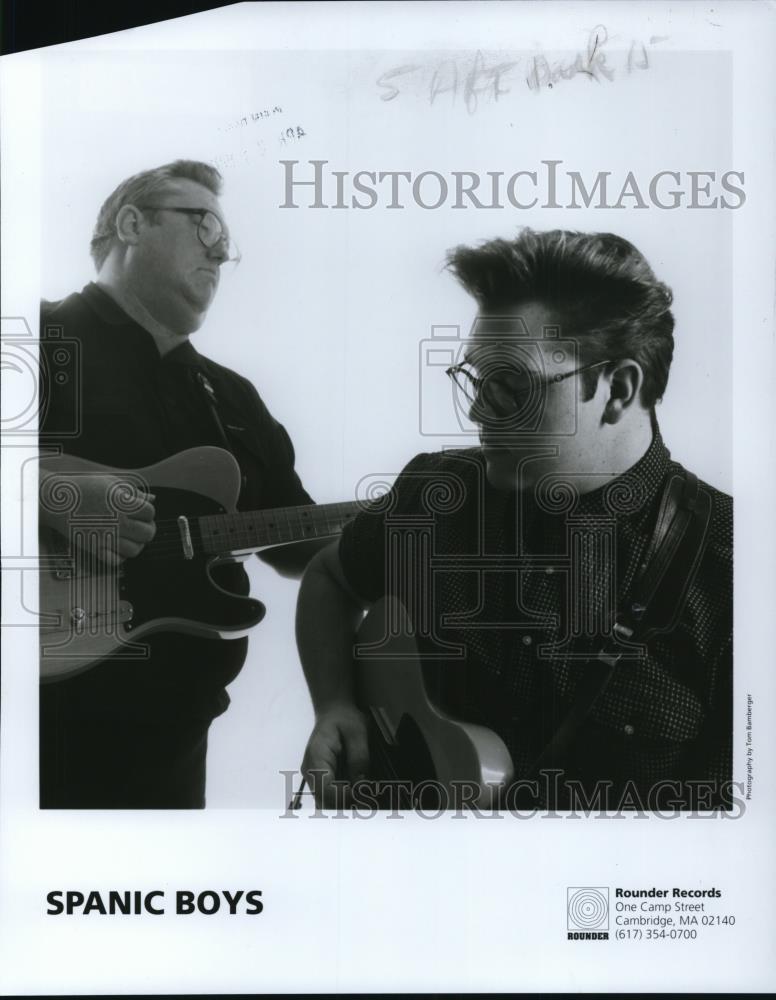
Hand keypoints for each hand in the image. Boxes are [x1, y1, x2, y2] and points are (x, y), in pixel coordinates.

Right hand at [40, 472, 155, 567]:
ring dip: (137, 544)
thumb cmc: (83, 488)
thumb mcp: (112, 483)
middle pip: (147, 533)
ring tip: (130, 537)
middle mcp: (117, 522)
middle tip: (141, 526)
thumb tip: (152, 499)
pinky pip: (116, 561)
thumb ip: (134, 491)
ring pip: (135, 550)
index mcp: (122, 504)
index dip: (148, 512)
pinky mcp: (95, 547)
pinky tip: (118, 547)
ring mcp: (106, 536)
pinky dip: (121, 557)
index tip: (142, 511)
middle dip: (147, 529)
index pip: (150, 513)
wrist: (57, 499)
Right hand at [301, 703, 369, 807]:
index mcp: (316, 757)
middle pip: (325, 801)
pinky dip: (347, 799)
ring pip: (328, 803)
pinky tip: (363, 795)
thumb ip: (359, 758)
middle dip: (348, 805)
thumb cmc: (344, 718)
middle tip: (372, 801)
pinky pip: (332, 797)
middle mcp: (311, 772)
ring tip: (370, 799)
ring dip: (348, 805)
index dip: (344, 797)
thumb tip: (362, 784)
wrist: (334, 712)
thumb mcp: (357, 733)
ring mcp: (315, 778)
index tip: (365, 795)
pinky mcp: (323, 781)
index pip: (325, 788)